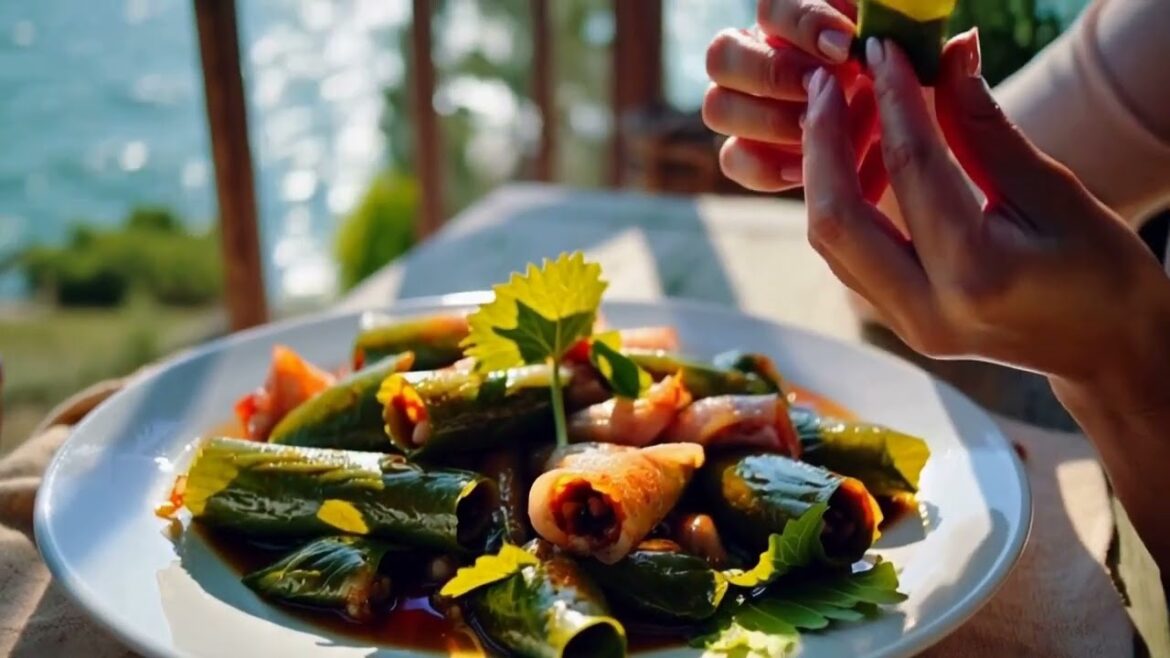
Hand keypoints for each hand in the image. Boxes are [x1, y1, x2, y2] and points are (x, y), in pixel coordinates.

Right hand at [703, 0, 886, 199]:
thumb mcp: (898, 51)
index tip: (845, 46)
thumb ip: (877, 29)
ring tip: (818, 130)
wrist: (905, 142)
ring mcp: (743, 109)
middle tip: (824, 91)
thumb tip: (871, 34)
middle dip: (775, 75)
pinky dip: (768, 166)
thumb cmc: (902, 84)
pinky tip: (809, 167)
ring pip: (717, 107)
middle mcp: (755, 59)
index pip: (771, 7)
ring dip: (770, 120)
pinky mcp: (746, 156)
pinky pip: (732, 158)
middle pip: (721, 54)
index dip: (801, 24)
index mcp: (790, 22)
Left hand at [802, 29, 1169, 388]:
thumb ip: (986, 129)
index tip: (882, 50)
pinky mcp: (897, 320)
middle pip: (836, 218)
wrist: (1111, 352)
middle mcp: (926, 309)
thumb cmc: (1102, 274)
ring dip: (825, 169)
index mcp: (976, 275)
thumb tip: (949, 57)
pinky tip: (859, 154)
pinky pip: (848, 253)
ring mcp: (904, 324)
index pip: (912, 170)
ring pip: (831, 239)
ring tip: (844, 108)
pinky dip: (843, 199)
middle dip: (823, 141)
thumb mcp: (1054, 193)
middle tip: (830, 80)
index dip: (893, 100)